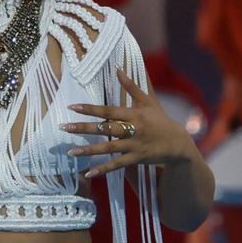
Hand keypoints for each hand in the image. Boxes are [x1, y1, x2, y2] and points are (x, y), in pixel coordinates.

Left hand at [61, 69, 199, 177]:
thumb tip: (118, 69)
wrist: (178, 143)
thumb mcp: (148, 101)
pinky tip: (87, 174)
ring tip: (70, 151)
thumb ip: (131, 86)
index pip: (108, 110)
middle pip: (104, 128)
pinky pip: (116, 165)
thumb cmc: (160, 120)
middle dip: (83, 128)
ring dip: (89, 150)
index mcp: (133, 114)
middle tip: (64, 127)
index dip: (90, 108)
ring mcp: (134, 145)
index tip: (72, 106)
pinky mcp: (136, 159)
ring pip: (108, 148)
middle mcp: (132, 129)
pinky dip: (102, 170)